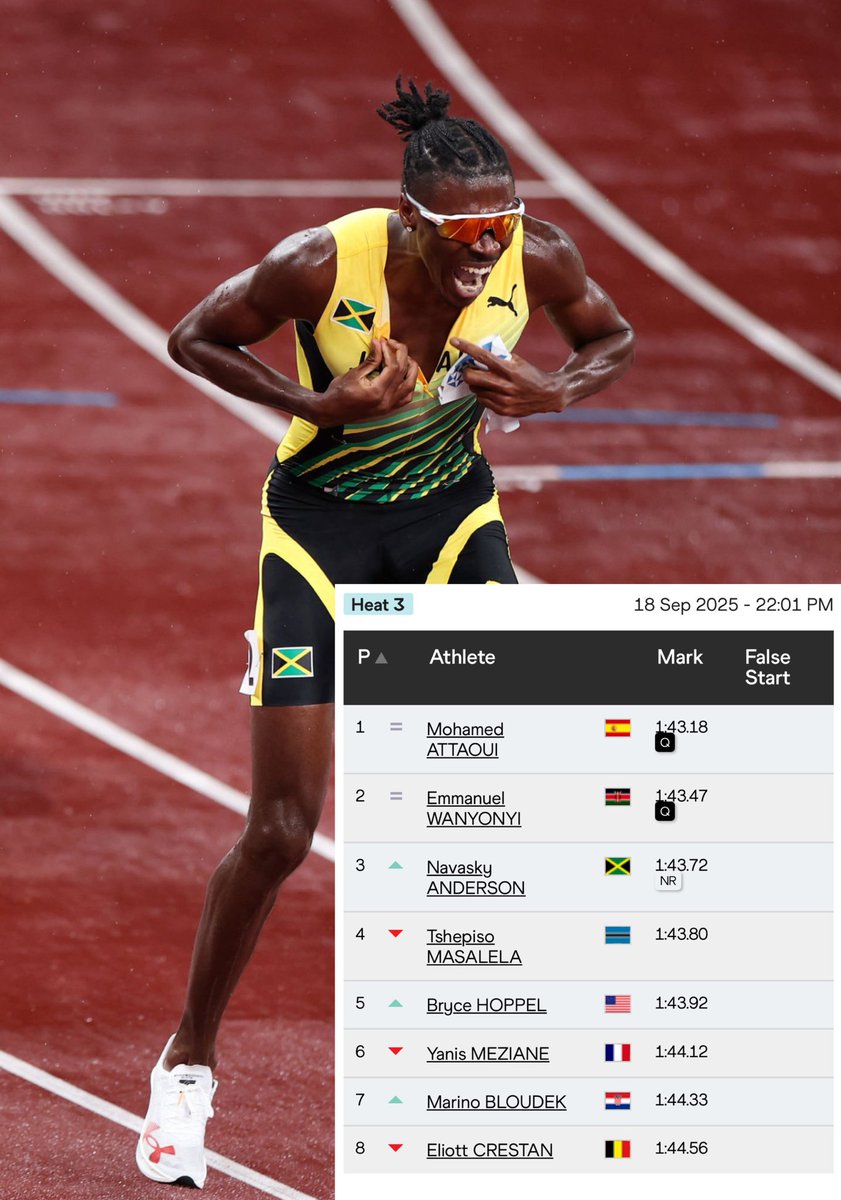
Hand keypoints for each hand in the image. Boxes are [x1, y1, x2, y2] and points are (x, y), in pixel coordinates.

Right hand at [313, 338, 418, 425]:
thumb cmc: (338, 393)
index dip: (389, 350)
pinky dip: (409, 385)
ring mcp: (389, 407)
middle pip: (403, 373)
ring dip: (410, 369)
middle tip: (392, 344)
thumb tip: (379, 343)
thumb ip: (371, 360)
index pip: (393, 366)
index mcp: (377, 392)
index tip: (383, 341)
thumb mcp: (354, 373)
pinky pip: (406, 397)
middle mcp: (386, 401)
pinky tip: (404, 375)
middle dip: (400, 354)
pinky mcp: (388, 409)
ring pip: (410, 385)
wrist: (331, 412)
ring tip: (403, 356)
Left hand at [452, 337, 568, 417]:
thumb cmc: (531, 375)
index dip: (466, 348)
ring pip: (476, 391)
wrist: (549, 395)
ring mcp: (504, 400)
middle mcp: (506, 386)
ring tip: (483, 382)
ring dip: (475, 385)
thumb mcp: (518, 362)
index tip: (454, 341)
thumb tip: (480, 353)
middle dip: (467, 373)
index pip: (483, 356)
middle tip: (468, 370)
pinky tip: (490, 392)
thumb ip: (500, 358)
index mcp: (510, 369)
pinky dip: (482, 395)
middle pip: (473, 378)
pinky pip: (483, 402)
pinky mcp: (504, 411)